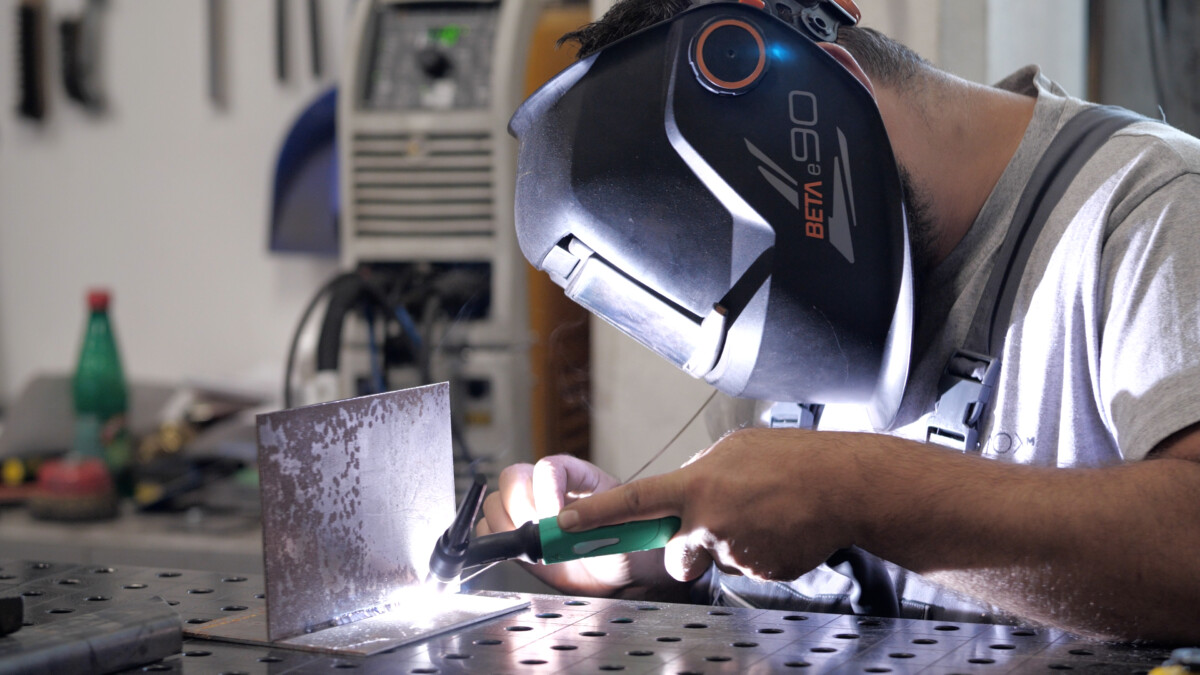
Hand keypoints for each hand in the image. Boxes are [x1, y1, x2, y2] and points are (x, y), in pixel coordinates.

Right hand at [478, 454, 679, 597]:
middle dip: (523, 508)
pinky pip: (487, 530)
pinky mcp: (515, 536)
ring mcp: (527, 511)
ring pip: (494, 503)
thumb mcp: (621, 528)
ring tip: (537, 547)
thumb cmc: (625, 543)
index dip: (546, 491)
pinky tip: (524, 554)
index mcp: (575, 475)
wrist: (621, 572)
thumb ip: (595, 520)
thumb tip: (561, 523)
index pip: (548, 467)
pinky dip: (498, 543)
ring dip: (508, 527)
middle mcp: (546, 488)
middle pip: (512, 478)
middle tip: (543, 535)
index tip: (555, 518)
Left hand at [557, 428, 863, 582]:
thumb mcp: (734, 450)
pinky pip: (742, 567)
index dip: (596, 515)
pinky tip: (778, 529)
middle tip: (713, 527)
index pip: (633, 501)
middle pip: (674, 552)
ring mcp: (733, 551)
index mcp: (697, 484)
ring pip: (713, 557)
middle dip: (683, 549)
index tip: (564, 526)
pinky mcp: (756, 572)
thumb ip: (699, 472)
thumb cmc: (793, 460)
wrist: (844, 487)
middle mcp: (709, 521)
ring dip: (729, 543)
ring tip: (763, 516)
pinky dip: (755, 552)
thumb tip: (682, 490)